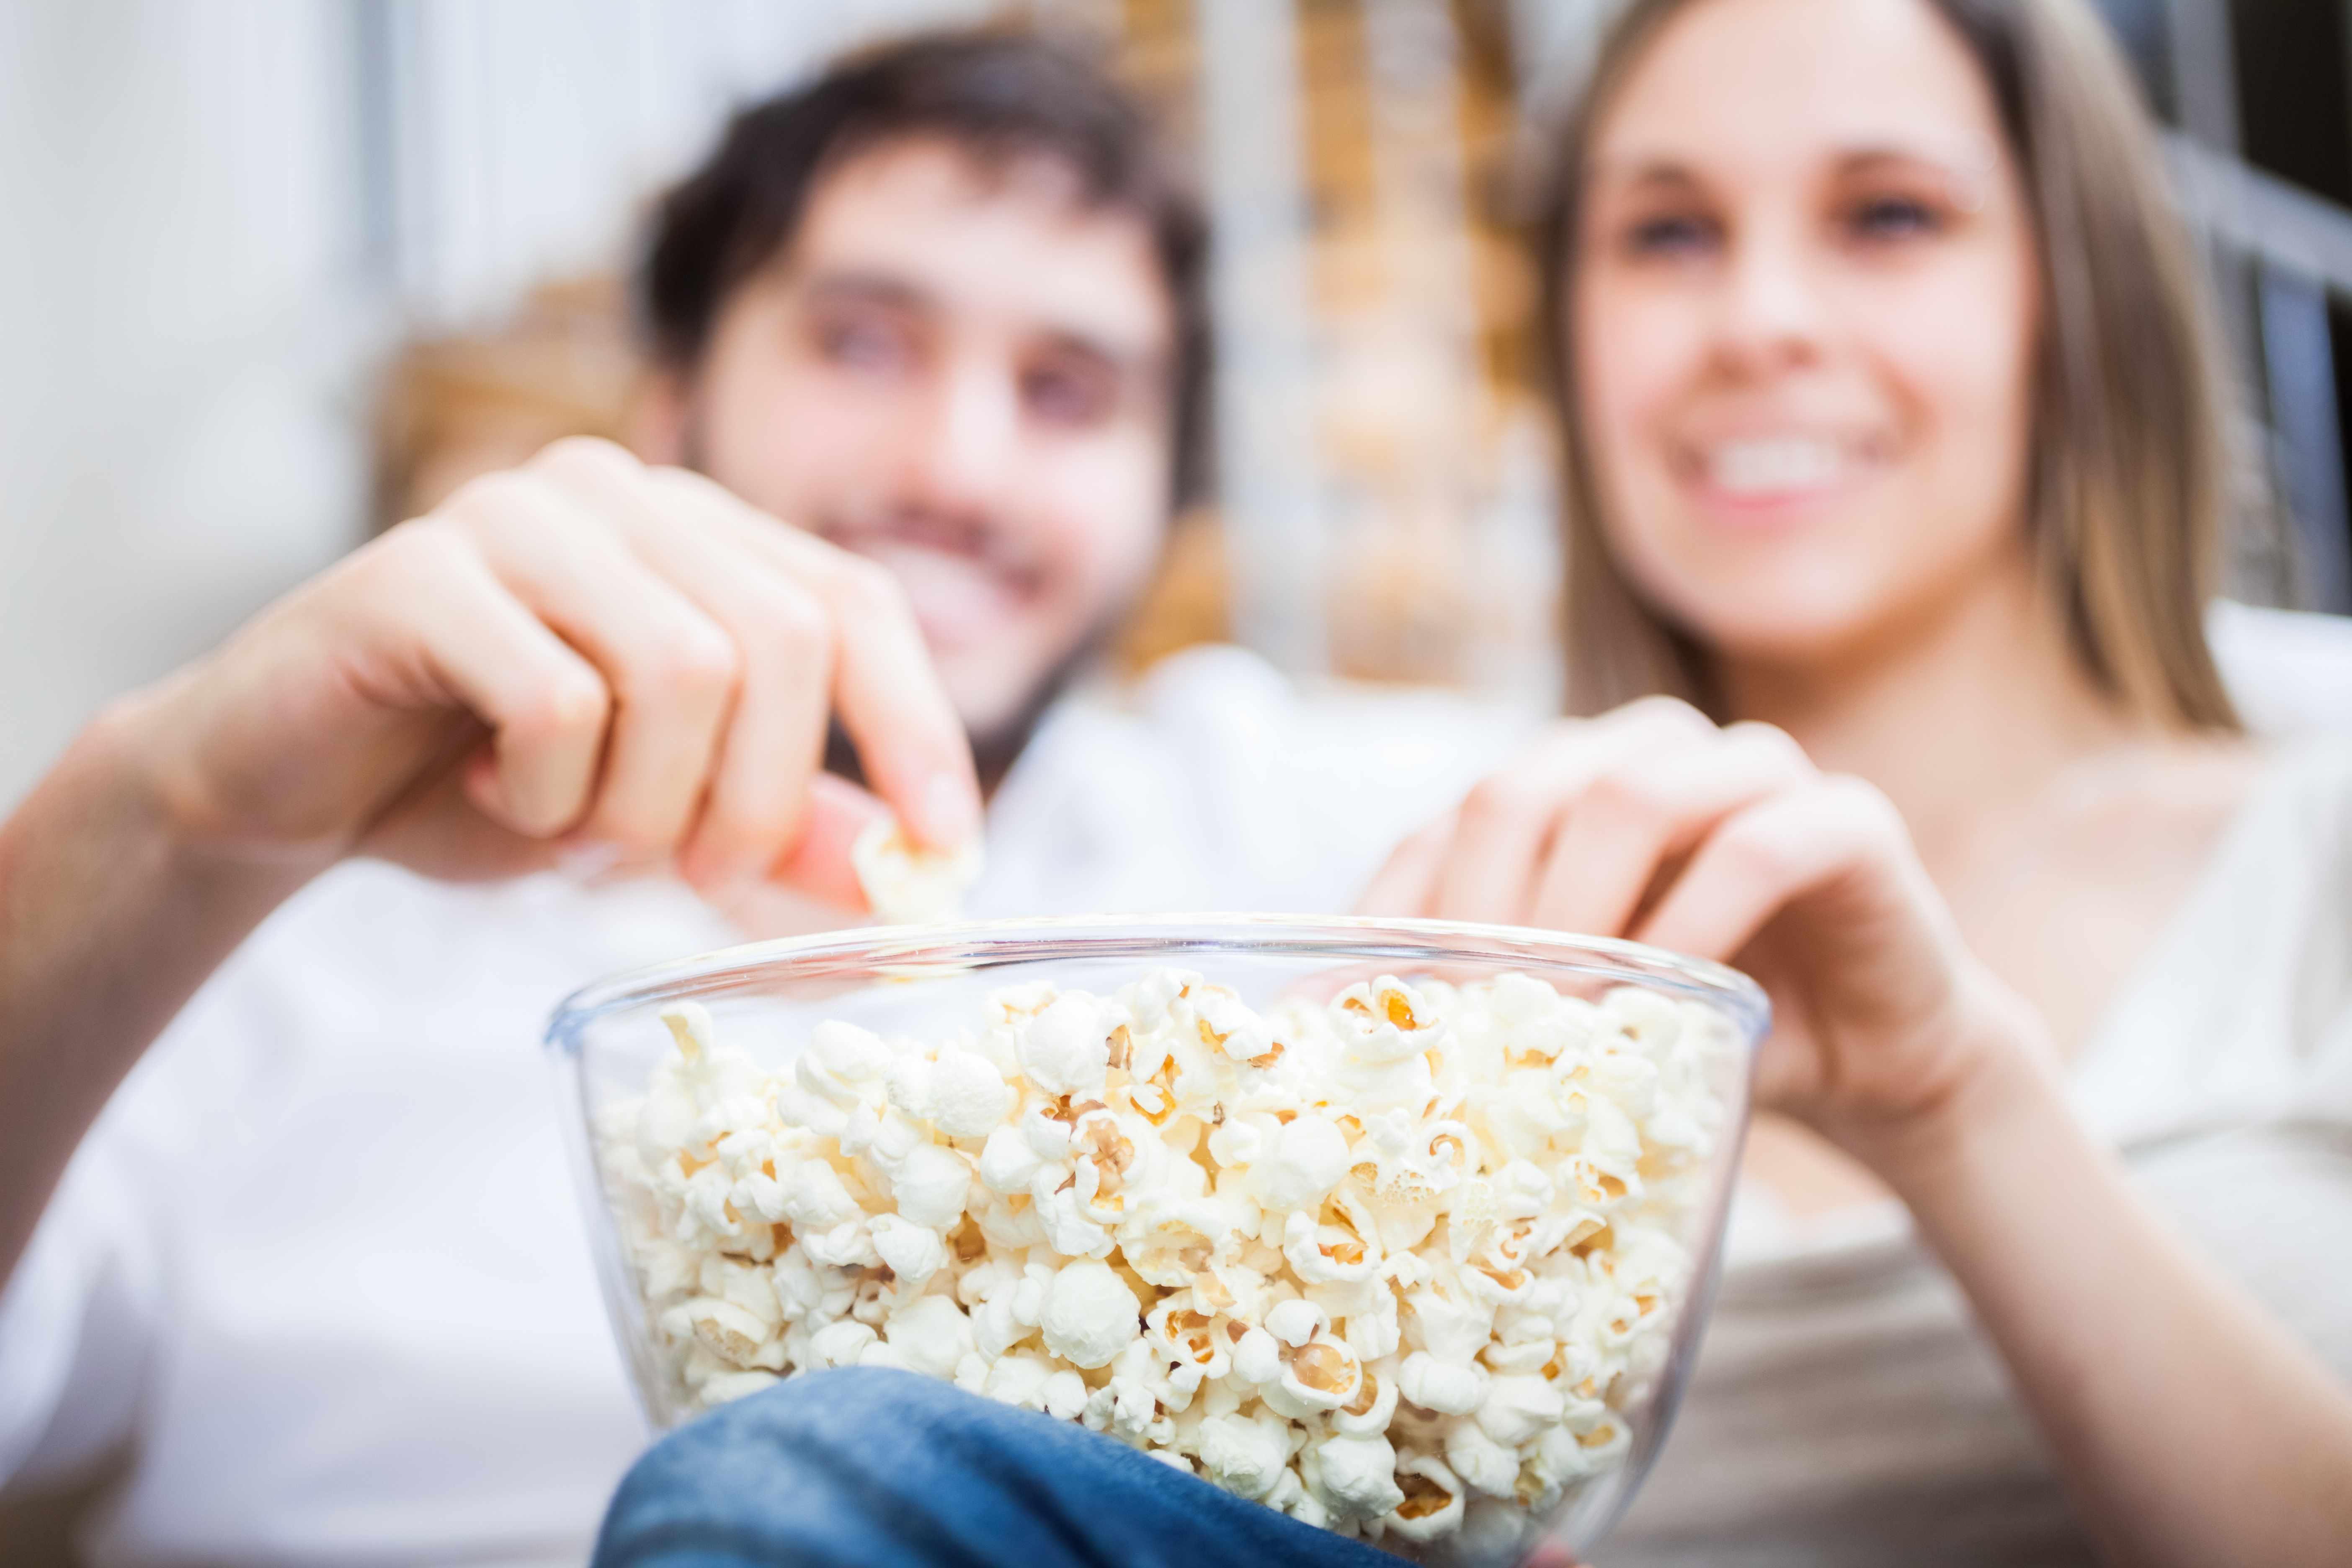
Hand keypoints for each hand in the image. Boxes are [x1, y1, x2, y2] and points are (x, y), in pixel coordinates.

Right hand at [111, 437, 980, 907]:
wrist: (285, 785)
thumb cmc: (481, 787)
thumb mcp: (662, 819)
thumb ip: (783, 834)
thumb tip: (913, 882)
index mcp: (692, 532)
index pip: (852, 603)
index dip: (914, 726)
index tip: (948, 846)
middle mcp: (615, 494)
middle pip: (778, 642)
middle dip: (757, 797)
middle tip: (693, 872)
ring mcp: (512, 515)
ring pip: (681, 670)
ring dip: (644, 803)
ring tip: (574, 830)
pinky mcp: (416, 569)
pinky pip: (555, 700)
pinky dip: (544, 793)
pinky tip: (491, 796)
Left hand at [1358, 698, 2042, 1163]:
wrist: (1871, 1065)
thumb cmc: (1700, 1038)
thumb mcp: (1576, 1021)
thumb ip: (1479, 1006)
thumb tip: (1327, 1033)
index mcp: (1568, 782)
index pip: (1451, 823)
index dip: (1404, 911)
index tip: (1374, 1013)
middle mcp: (1649, 750)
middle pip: (1525, 787)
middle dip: (1482, 909)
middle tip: (1466, 1019)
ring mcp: (1753, 768)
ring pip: (1631, 795)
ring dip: (1579, 910)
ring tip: (1555, 1013)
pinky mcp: (1848, 817)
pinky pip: (1759, 844)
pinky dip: (1699, 921)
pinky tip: (1671, 998)